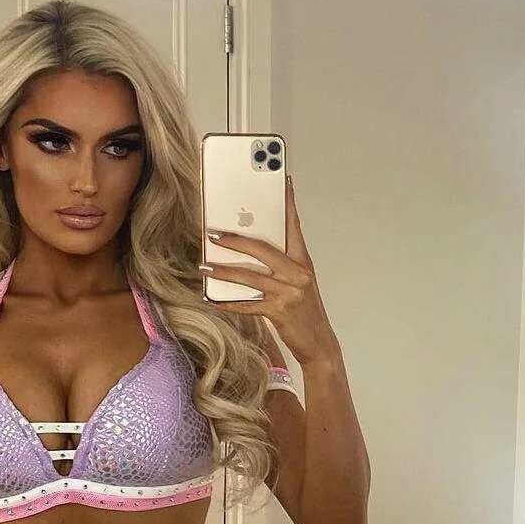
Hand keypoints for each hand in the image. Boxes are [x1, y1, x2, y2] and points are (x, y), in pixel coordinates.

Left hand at [200, 176, 340, 366]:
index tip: (281, 181)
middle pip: (264, 249)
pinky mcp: (279, 312)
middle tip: (215, 235)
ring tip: (206, 266)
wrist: (319, 342)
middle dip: (237, 240)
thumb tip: (251, 250)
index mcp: (303, 262)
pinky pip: (247, 304)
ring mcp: (289, 293)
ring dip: (225, 271)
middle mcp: (297, 274)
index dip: (287, 203)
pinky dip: (228, 302)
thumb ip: (282, 265)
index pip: (294, 227)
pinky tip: (213, 299)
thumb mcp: (299, 283)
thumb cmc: (306, 311)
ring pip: (251, 276)